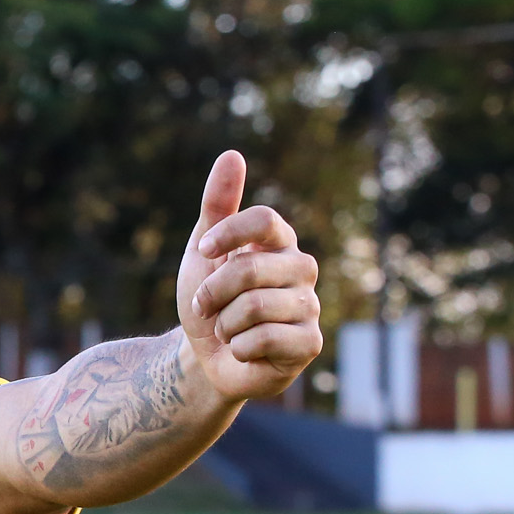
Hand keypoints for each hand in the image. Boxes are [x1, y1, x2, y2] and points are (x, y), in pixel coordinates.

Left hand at [175, 151, 321, 401]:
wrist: (207, 358)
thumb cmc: (210, 301)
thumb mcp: (203, 253)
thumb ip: (217, 207)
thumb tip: (232, 155)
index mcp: (280, 242)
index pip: (265, 220)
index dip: (228, 235)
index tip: (204, 251)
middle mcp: (301, 269)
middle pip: (250, 269)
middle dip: (213, 292)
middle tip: (205, 306)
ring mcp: (310, 306)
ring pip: (254, 307)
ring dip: (224, 324)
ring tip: (227, 329)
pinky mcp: (309, 342)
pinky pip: (263, 339)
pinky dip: (238, 348)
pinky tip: (242, 350)